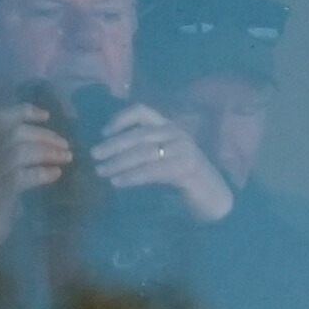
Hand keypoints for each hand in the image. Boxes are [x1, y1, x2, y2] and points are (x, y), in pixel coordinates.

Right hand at [0, 102, 71, 255]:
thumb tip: (41, 141)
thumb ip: (6, 149)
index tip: (46, 116)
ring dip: (49, 152)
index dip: (27, 112)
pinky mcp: (1, 188)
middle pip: (19, 132)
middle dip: (45, 135)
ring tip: (67, 158)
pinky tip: (55, 174)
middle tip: (65, 144)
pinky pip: (27, 176)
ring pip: (24, 150)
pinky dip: (44, 173)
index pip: (4, 116)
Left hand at [91, 103, 233, 221]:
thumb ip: (144, 150)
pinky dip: (133, 176)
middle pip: (139, 135)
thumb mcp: (164, 157)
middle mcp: (177, 134)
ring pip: (144, 153)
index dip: (120, 118)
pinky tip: (119, 183)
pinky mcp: (186, 169)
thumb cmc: (184, 178)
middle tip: (94, 155)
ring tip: (102, 172)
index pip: (142, 111)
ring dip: (119, 163)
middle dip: (113, 145)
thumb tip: (110, 151)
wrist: (214, 196)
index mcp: (170, 127)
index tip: (104, 132)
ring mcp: (184, 150)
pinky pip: (153, 171)